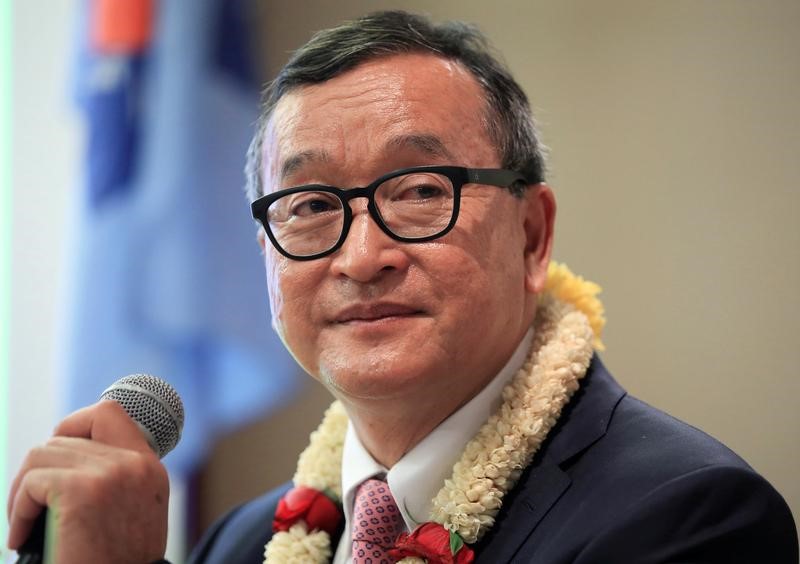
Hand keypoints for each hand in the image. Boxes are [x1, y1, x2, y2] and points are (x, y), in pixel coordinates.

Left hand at [7, 400, 168, 562]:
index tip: (59, 450)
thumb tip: (67, 454)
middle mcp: (135, 465)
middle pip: (65, 435)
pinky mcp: (82, 491)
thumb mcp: (131, 513)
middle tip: (31, 504)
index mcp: (149, 468)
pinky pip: (32, 481)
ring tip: (25, 524)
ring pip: (43, 453)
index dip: (74, 424)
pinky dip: (17, 511)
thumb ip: (114, 480)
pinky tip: (21, 537)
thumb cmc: (116, 563)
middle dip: (38, 469)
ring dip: (23, 490)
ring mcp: (111, 474)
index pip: (109, 413)